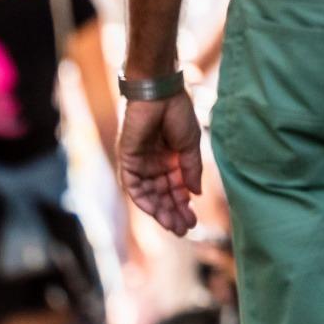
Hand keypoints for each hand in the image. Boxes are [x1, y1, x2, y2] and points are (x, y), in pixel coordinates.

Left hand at [118, 90, 205, 236]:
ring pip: (149, 194)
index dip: (184, 205)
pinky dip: (143, 199)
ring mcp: (140, 163)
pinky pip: (133, 185)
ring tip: (173, 225)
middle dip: (174, 212)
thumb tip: (196, 194)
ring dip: (160, 211)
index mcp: (170, 159)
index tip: (194, 220)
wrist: (160, 93)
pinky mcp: (127, 160)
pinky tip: (156, 211)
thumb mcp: (190, 146)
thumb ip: (191, 170)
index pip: (176, 189)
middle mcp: (154, 164)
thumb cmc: (177, 113)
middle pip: (163, 195)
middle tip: (184, 229)